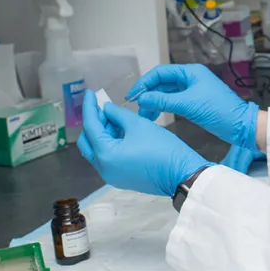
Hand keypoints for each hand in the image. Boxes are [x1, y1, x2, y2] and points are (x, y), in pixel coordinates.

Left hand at [79, 90, 211, 197]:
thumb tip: (107, 109)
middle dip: (94, 122)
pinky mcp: (122, 177)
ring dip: (103, 132)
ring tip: (115, 116)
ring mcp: (112, 175)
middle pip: (88, 141)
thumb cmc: (162, 149)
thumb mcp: (139, 125)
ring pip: (98, 150)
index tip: (88, 93)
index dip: (89, 107)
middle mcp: (104, 168)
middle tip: (102, 106)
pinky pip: (108, 158)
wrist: (181, 174)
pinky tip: (121, 131)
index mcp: (105, 155)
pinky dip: (110, 143)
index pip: (90, 127)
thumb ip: (118, 114)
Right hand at [128, 65, 260, 157]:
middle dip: (148, 95)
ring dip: (155, 103)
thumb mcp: (188, 105)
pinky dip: (164, 107)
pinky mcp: (194, 102)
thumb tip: (142, 99)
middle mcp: (191, 78)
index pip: (161, 72)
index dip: (144, 83)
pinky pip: (174, 101)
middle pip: (162, 82)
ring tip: (146, 116)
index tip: (132, 96)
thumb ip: (163, 101)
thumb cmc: (219, 111)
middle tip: (137, 109)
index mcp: (191, 72)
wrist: (240, 125)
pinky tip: (156, 116)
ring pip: (167, 93)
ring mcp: (193, 90)